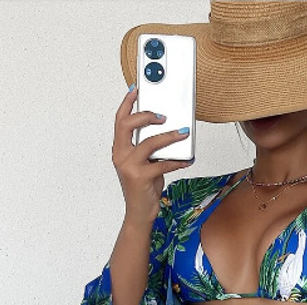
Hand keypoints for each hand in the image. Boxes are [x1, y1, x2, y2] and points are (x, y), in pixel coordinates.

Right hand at [112, 86, 193, 226]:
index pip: (120, 120)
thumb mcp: (143, 164)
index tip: (137, 89)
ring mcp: (129, 166)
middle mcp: (121, 155)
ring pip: (149, 143)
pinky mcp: (141, 178)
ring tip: (183, 133)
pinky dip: (178, 161)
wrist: (139, 214)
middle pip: (127, 125)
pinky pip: (163, 164)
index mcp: (119, 149)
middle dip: (145, 115)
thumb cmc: (142, 188)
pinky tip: (187, 159)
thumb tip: (168, 132)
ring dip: (169, 137)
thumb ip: (149, 149)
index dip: (128, 102)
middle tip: (163, 115)